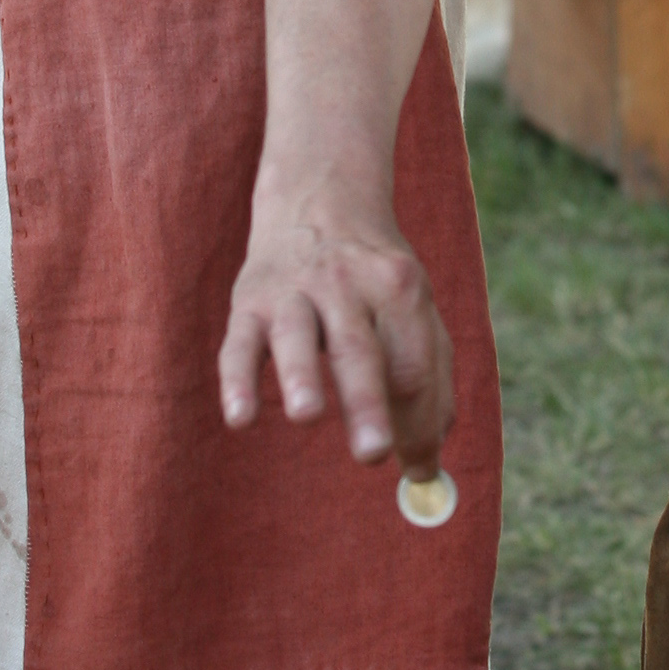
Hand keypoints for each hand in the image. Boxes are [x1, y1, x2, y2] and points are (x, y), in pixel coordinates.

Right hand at [220, 194, 457, 478]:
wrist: (317, 199)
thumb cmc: (373, 278)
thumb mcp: (414, 307)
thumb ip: (431, 379)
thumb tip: (426, 465)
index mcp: (400, 287)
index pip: (412, 364)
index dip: (418, 422)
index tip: (419, 470)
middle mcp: (349, 284)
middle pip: (361, 349)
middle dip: (368, 403)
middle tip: (374, 455)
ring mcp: (295, 290)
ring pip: (298, 336)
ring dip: (301, 377)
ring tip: (307, 418)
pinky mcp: (249, 300)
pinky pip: (240, 344)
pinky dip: (238, 380)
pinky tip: (241, 418)